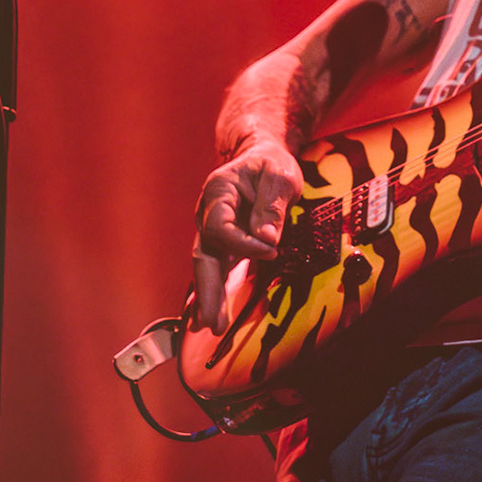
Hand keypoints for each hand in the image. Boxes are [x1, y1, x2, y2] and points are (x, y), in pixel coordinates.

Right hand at [192, 136, 304, 334]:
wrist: (263, 155)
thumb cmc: (271, 163)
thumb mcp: (278, 175)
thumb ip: (271, 206)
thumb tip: (266, 240)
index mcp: (218, 192)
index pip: (221, 227)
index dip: (243, 243)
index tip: (271, 249)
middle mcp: (207, 213)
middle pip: (203, 254)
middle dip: (207, 290)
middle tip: (211, 321)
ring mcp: (213, 230)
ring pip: (206, 267)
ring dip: (208, 297)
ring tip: (210, 326)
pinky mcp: (224, 243)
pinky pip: (216, 269)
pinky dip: (213, 292)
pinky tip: (209, 316)